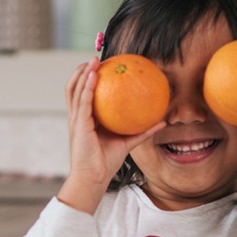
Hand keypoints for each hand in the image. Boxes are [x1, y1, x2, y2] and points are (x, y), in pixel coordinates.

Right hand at [58, 57, 162, 215]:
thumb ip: (142, 131)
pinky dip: (86, 86)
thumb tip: (162, 120)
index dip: (89, 79)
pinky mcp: (78, 124)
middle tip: (96, 58)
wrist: (93, 178)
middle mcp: (77, 117)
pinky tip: (94, 75)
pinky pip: (83, 100)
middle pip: (74, 87)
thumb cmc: (106, 163)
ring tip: (93, 60)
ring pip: (74, 89)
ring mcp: (76, 120)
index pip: (84, 94)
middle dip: (82, 70)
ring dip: (82, 72)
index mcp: (85, 120)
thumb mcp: (127, 143)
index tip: (102, 67)